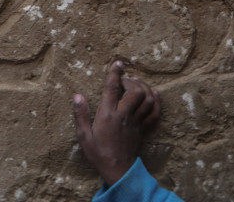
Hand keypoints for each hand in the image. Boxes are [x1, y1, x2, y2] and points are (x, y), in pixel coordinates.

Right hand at [72, 61, 160, 185]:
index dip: (115, 73)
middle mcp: (124, 116)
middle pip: (136, 91)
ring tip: (136, 83)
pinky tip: (153, 95)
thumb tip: (77, 96)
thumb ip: (80, 114)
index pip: (112, 88)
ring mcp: (137, 122)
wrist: (117, 170)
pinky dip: (156, 101)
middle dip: (132, 81)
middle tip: (125, 79)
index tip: (117, 63)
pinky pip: (155, 112)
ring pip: (148, 100)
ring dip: (144, 88)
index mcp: (108, 115)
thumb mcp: (83, 135)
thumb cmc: (98, 153)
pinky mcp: (144, 129)